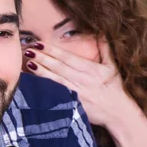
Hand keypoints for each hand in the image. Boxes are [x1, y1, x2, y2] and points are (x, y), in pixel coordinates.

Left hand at [24, 39, 139, 130]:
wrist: (119, 114)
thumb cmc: (115, 90)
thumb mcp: (112, 67)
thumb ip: (105, 49)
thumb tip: (102, 32)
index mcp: (90, 69)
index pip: (67, 57)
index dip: (53, 50)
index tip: (39, 44)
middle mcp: (82, 79)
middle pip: (58, 67)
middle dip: (42, 58)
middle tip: (28, 50)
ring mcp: (77, 93)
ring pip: (55, 80)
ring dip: (41, 72)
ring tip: (28, 64)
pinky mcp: (73, 105)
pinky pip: (57, 95)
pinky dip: (46, 89)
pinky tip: (34, 85)